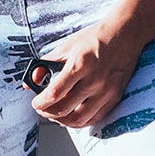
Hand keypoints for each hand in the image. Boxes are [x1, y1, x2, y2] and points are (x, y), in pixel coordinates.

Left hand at [31, 17, 147, 130]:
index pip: (54, 93)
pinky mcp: (115, 97)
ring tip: (55, 114)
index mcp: (80, 65)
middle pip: (64, 110)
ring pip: (79, 119)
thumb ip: (47, 64)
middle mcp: (94, 80)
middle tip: (42, 108)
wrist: (124, 34)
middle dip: (47, 113)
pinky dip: (80, 121)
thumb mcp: (67, 46)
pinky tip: (72, 115)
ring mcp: (106, 91)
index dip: (40, 102)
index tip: (35, 102)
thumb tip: (30, 82)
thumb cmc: (95, 38)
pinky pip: (95, 118)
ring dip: (62, 121)